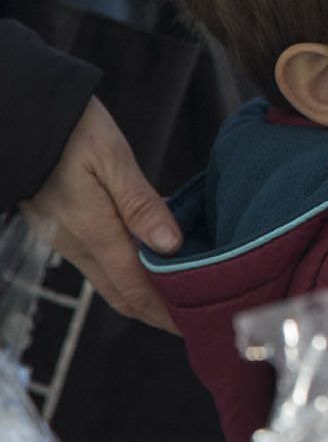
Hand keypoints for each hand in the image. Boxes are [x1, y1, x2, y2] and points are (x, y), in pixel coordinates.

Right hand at [20, 97, 181, 331]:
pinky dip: (126, 268)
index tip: (193, 326)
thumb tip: (170, 246)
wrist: (19, 115)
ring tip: (178, 294)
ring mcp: (66, 236)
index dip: (165, 312)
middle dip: (155, 311)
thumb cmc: (70, 130)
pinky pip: (99, 258)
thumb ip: (141, 204)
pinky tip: (150, 256)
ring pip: (108, 278)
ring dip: (141, 292)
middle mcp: (77, 244)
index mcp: (93, 233)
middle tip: (192, 318)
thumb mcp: (113, 159)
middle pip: (121, 293)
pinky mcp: (62, 224)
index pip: (135, 288)